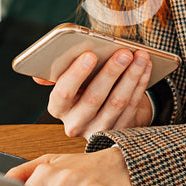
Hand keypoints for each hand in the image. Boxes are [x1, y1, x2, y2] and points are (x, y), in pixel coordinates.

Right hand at [34, 49, 153, 138]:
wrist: (102, 111)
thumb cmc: (83, 87)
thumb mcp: (68, 81)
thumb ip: (56, 74)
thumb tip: (39, 74)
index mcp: (58, 108)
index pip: (62, 93)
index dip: (76, 74)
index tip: (90, 54)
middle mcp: (75, 124)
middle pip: (93, 98)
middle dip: (111, 72)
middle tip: (124, 52)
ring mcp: (98, 130)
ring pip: (117, 102)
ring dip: (131, 77)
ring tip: (140, 57)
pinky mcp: (119, 132)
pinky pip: (132, 107)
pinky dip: (140, 84)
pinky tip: (145, 68)